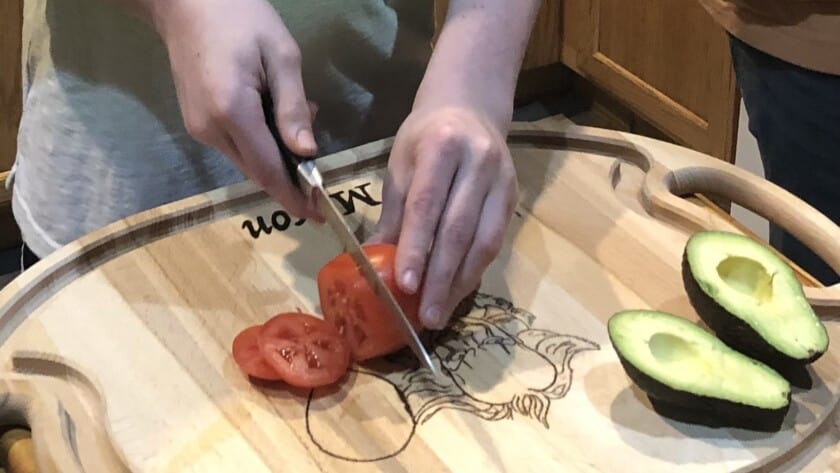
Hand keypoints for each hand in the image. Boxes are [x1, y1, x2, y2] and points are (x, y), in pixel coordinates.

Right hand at [153, 0, 318, 217]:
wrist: (186, 1)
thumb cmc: (240, 18)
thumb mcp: (281, 55)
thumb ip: (292, 107)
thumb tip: (307, 153)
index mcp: (232, 112)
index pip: (269, 171)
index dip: (295, 196)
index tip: (318, 215)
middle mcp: (210, 130)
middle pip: (258, 171)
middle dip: (291, 173)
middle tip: (317, 144)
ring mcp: (199, 129)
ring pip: (247, 161)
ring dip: (277, 153)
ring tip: (299, 113)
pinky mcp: (196, 123)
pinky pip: (235, 146)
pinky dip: (261, 142)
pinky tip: (275, 112)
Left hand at [368, 106, 517, 328]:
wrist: (470, 107)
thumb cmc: (425, 136)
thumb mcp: (400, 164)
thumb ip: (394, 211)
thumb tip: (376, 261)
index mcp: (442, 147)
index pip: (428, 205)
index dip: (417, 247)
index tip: (405, 284)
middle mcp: (478, 162)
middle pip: (459, 229)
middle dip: (441, 277)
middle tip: (426, 315)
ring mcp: (502, 180)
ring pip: (484, 240)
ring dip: (461, 282)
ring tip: (441, 311)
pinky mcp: (513, 196)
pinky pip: (495, 241)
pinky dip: (475, 269)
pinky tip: (458, 290)